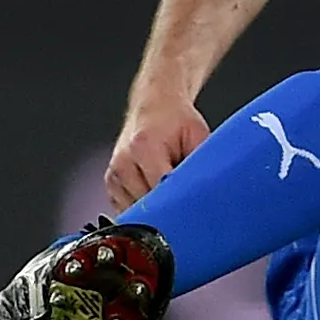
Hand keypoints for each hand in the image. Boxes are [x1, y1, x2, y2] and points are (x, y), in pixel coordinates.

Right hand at [106, 95, 209, 210]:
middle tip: (184, 199)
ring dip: (154, 210)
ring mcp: (114, 175)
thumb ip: (200, 165)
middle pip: (147, 205)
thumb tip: (207, 191)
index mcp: (143, 147)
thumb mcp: (197, 136)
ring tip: (166, 189)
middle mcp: (124, 162)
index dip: (178, 201)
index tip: (191, 206)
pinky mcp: (112, 185)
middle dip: (168, 208)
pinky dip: (143, 208)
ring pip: (137, 212)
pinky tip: (155, 192)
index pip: (160, 190)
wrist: (154, 107)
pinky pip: (128, 210)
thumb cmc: (175, 120)